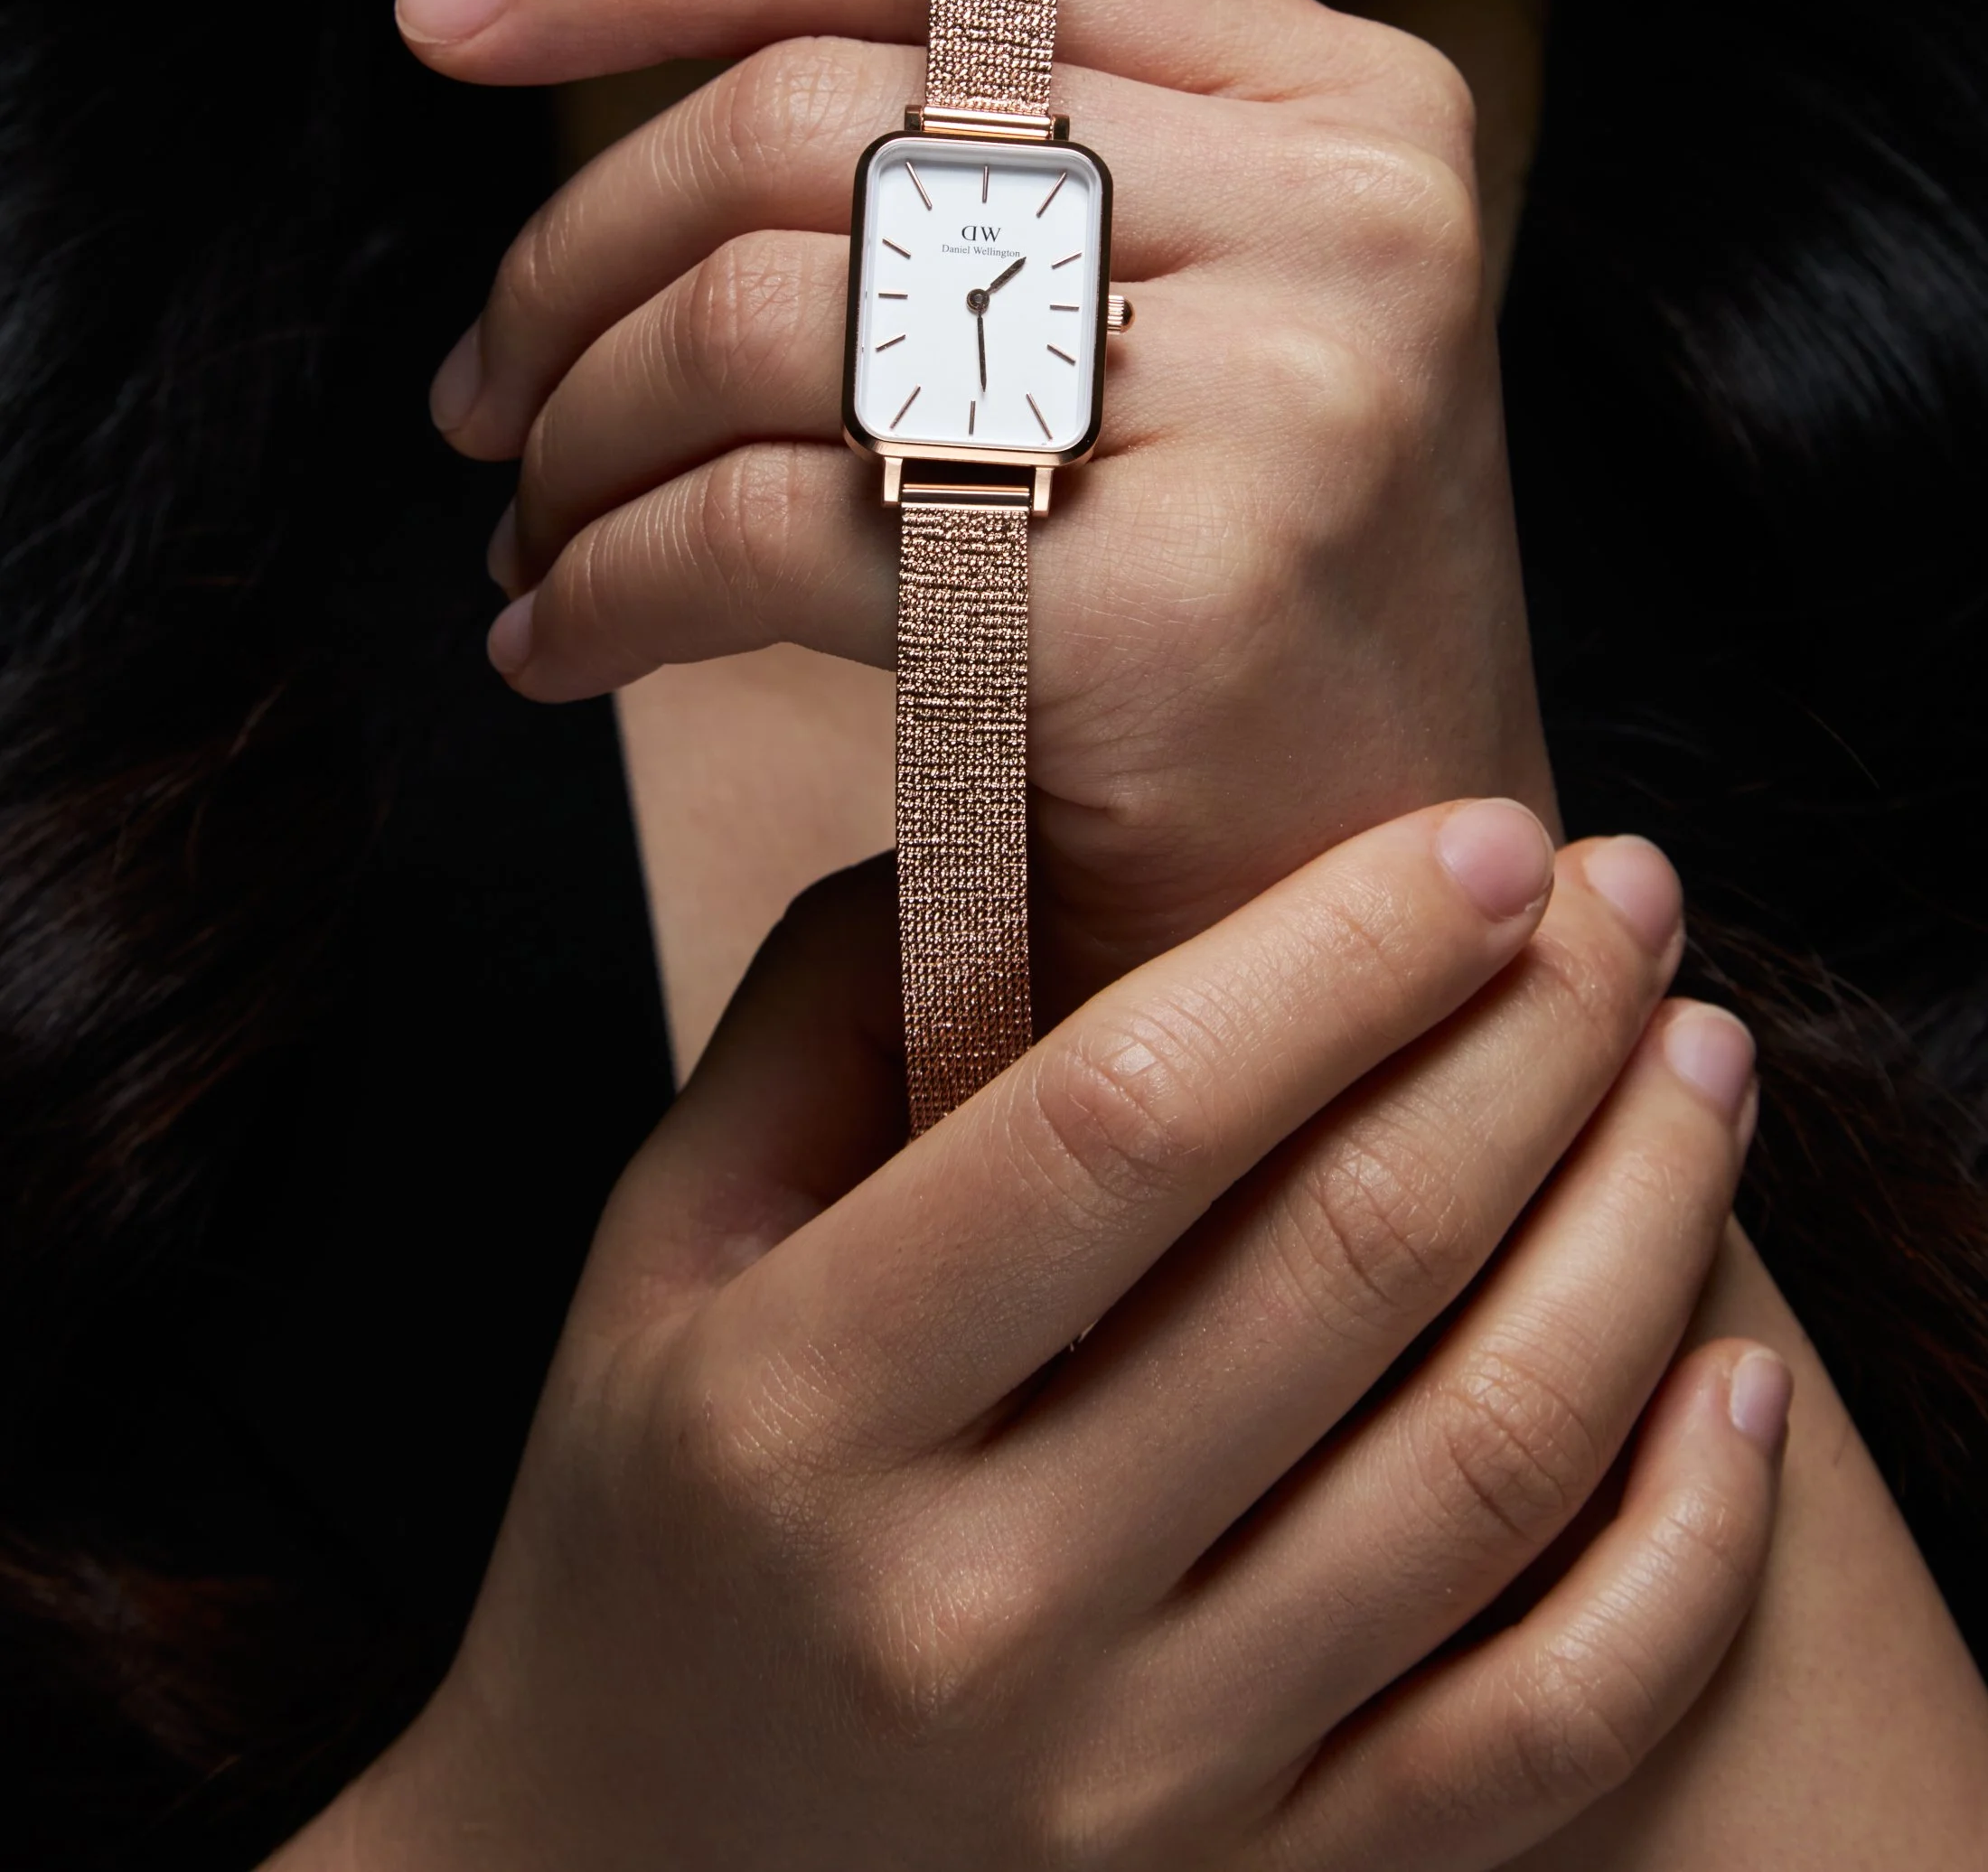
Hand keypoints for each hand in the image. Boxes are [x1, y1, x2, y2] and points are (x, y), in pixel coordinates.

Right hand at [289, 808, 1783, 1870]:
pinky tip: (1735, 1378)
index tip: (1479, 838)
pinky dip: (1682, 1548)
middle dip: (1530, 1037)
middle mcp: (978, 1612)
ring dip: (1639, 1226)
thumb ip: (827, 1010)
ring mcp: (1139, 1782)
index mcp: (807, 1409)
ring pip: (1484, 1466)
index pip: (1121, 1126)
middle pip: (1344, 1266)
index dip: (1335, 955)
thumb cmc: (661, 1513)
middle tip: (1626, 896)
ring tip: (1695, 1061)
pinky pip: (1547, 1727)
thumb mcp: (663, 1244)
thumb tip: (1034, 818)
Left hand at [400, 0, 1549, 999]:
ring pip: (761, 312)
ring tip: (524, 529)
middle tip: (475, 393)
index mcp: (1345, 96)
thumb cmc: (1226, 605)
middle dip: (567, 256)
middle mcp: (1349, 210)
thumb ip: (1019, 46)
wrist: (1360, 924)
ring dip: (570, 434)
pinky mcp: (1179, 597)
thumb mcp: (1162, 293)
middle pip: (807, 120)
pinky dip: (610, 578)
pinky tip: (563, 643)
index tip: (443, 19)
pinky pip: (773, 519)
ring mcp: (1290, 395)